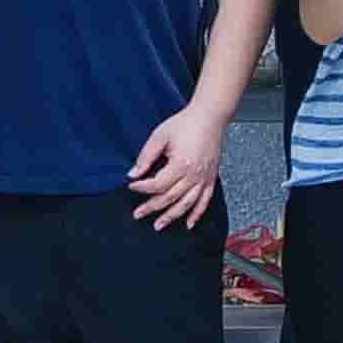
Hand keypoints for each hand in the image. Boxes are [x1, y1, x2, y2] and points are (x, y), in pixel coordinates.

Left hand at [127, 103, 230, 228]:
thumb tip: (133, 174)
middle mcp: (194, 174)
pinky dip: (197, 214)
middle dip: (152, 207)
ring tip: (159, 225)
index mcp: (181, 164)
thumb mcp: (159, 136)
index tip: (131, 186)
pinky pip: (205, 201)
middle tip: (138, 214)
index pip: (157, 184)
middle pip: (170, 198)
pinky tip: (189, 224)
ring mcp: (204, 178)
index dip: (141, 188)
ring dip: (172, 216)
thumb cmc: (186, 123)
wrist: (210, 116)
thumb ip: (145, 157)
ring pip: (187, 204)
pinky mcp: (211, 178)